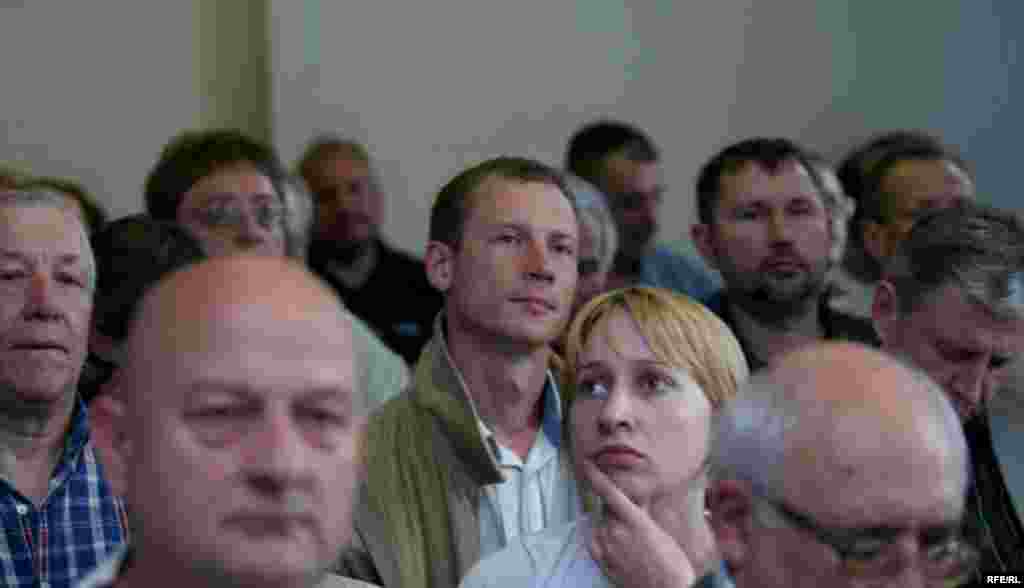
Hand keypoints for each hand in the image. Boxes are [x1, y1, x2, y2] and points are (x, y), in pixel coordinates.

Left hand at [585, 461, 696, 587]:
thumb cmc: (671, 563)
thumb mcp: (660, 531)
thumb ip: (643, 511)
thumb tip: (637, 497)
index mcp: (633, 520)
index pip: (609, 491)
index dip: (596, 475)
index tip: (587, 463)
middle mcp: (615, 531)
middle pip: (607, 509)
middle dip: (616, 508)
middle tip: (633, 522)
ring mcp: (606, 547)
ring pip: (602, 525)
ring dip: (612, 525)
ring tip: (632, 542)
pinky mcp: (601, 561)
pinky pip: (595, 541)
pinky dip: (602, 538)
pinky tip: (616, 545)